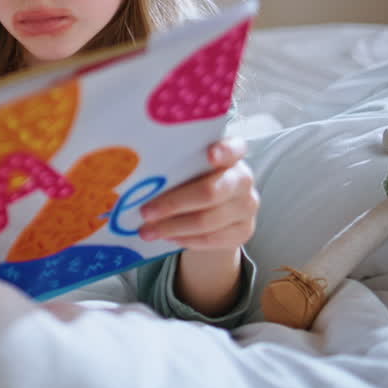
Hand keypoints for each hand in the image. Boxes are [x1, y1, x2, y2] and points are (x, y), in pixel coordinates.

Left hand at [137, 138, 258, 249]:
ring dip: (172, 227)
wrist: (216, 212)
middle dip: (173, 203)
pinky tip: (167, 237)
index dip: (224, 151)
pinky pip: (211, 239)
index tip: (209, 155)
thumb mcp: (187, 168)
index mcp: (231, 155)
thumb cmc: (193, 181)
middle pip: (210, 192)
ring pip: (207, 221)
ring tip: (147, 231)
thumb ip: (176, 166)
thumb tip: (139, 176)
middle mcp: (243, 178)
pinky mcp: (244, 230)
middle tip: (145, 212)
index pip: (234, 148)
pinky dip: (185, 239)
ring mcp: (247, 206)